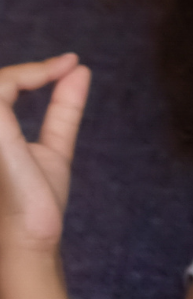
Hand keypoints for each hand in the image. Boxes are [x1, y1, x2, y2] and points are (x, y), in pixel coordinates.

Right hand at [0, 57, 90, 258]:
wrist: (33, 235)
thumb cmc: (36, 200)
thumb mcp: (52, 145)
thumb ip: (62, 109)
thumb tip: (79, 70)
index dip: (29, 73)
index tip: (69, 64)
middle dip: (28, 70)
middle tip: (68, 63)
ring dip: (27, 71)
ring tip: (61, 68)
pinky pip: (1, 87)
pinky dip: (28, 75)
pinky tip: (53, 74)